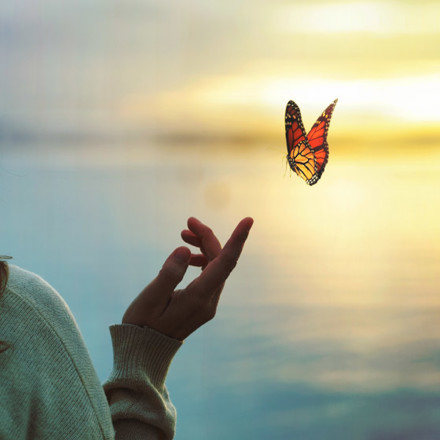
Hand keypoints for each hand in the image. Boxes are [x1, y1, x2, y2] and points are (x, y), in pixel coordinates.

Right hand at [122, 217, 253, 339]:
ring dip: (203, 247)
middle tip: (189, 222)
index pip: (225, 263)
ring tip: (184, 234)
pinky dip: (200, 259)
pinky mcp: (203, 303)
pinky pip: (209, 275)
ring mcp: (208, 303)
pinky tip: (185, 256)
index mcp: (198, 298)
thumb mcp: (150, 299)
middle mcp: (209, 301)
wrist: (145, 351)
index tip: (248, 220)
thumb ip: (168, 274)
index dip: (238, 240)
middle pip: (220, 260)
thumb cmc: (142, 325)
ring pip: (215, 266)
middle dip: (207, 237)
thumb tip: (183, 250)